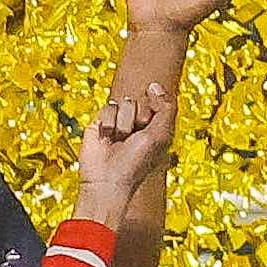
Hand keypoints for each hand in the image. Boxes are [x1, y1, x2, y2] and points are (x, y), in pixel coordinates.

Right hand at [70, 85, 177, 229]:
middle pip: (140, 100)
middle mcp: (137, 125)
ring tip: (118, 141)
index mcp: (155, 128)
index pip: (157, 102)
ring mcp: (118, 124)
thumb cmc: (135, 164)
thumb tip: (155, 86)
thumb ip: (166, 107)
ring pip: (124, 103)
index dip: (154, 109)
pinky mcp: (100, 124)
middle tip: (133, 138)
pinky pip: (107, 108)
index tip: (149, 125)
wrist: (107, 180)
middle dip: (138, 118)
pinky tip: (107, 139)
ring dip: (123, 123)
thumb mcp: (161, 135)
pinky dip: (109, 124)